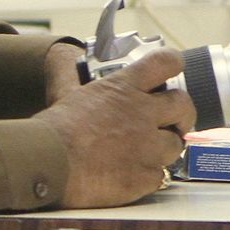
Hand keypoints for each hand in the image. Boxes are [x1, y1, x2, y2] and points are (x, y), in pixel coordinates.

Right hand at [34, 48, 195, 208]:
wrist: (46, 166)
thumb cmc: (52, 130)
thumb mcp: (64, 93)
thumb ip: (68, 71)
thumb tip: (60, 52)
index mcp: (124, 89)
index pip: (166, 62)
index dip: (174, 65)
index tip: (173, 73)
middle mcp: (143, 114)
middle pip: (184, 105)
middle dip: (183, 114)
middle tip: (174, 122)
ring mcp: (147, 147)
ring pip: (176, 144)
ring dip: (165, 148)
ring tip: (146, 153)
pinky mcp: (145, 176)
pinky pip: (162, 175)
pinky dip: (150, 176)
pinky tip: (133, 175)